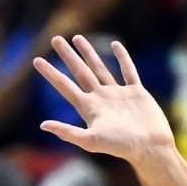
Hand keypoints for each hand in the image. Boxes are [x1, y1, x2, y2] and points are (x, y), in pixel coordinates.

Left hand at [33, 36, 174, 164]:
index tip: (36, 60)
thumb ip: (67, 132)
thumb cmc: (120, 146)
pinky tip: (116, 45)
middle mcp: (100, 98)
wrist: (149, 147)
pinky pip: (128, 71)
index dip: (50, 73)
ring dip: (89, 53)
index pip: (64, 86)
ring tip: (77, 38)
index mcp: (88, 108)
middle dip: (67, 56)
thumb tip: (43, 125)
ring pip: (99, 68)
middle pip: (79, 72)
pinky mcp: (136, 92)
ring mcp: (117, 94)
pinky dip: (122, 58)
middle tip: (55, 39)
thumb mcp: (90, 140)